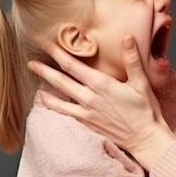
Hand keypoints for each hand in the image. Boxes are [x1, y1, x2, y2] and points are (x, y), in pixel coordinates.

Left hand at [27, 36, 174, 168]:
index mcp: (102, 85)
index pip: (73, 65)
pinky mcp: (87, 123)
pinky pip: (64, 111)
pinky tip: (44, 98)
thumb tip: (127, 38)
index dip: (57, 52)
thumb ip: (132, 59)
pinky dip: (52, 104)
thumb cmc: (145, 110)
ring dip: (44, 83)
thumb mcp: (142, 82)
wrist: (144, 138)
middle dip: (44, 68)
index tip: (45, 41)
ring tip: (33, 74)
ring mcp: (86, 112)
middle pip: (60, 79)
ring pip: (59, 96)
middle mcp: (89, 98)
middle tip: (30, 58)